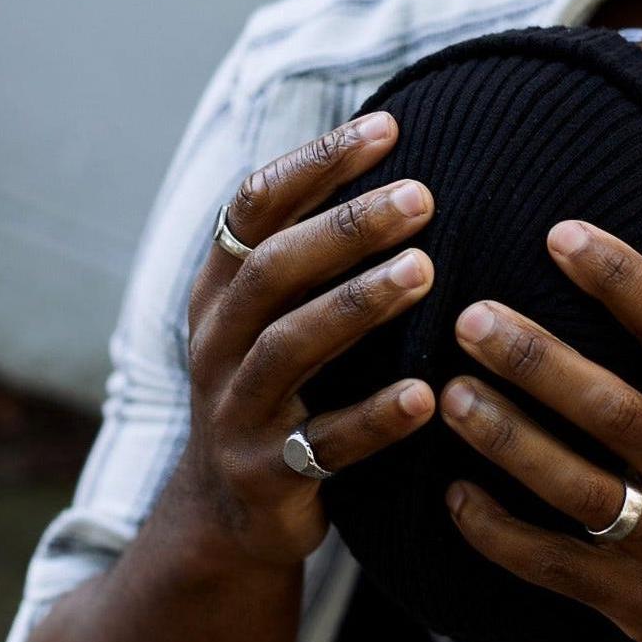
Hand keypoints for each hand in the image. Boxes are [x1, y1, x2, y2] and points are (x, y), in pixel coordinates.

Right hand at [177, 113, 437, 567]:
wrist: (227, 513)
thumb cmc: (274, 391)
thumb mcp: (274, 320)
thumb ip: (311, 257)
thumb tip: (390, 163)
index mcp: (219, 293)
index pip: (255, 207)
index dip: (316, 163)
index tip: (389, 128)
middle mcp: (216, 344)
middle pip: (271, 269)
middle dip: (344, 227)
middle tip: (421, 198)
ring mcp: (236, 411)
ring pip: (289, 346)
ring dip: (356, 304)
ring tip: (424, 272)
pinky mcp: (266, 476)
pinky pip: (323, 444)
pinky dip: (373, 418)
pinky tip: (425, 396)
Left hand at [439, 214, 641, 641]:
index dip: (623, 279)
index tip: (558, 234)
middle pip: (612, 409)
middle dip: (537, 360)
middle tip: (470, 317)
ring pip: (575, 487)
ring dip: (507, 439)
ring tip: (448, 393)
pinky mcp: (632, 596)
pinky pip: (553, 562)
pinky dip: (498, 533)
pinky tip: (452, 493)